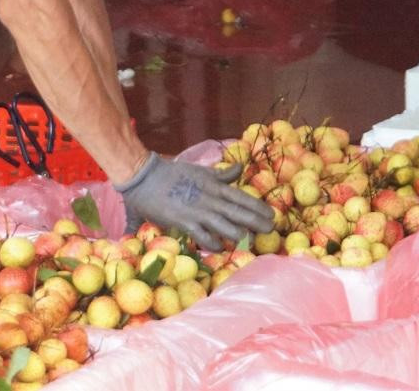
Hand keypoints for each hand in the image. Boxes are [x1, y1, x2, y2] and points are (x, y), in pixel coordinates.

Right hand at [115, 153, 274, 249]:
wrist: (146, 178)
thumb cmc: (173, 174)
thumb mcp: (201, 171)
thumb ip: (221, 175)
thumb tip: (240, 169)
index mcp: (215, 186)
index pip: (242, 197)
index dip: (258, 206)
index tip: (272, 214)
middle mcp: (211, 199)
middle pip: (240, 212)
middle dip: (257, 222)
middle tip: (271, 229)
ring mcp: (199, 211)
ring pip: (226, 226)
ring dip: (240, 234)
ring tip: (251, 241)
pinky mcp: (186, 222)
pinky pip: (205, 237)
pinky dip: (214, 244)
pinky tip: (221, 248)